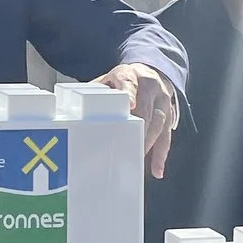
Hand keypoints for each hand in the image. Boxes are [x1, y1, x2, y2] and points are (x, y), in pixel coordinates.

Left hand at [96, 63, 178, 179]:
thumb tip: (73, 110)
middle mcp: (149, 86)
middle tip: (128, 147)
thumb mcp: (108, 79)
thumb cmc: (124, 81)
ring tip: (139, 159)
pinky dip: (161, 154)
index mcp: (130, 75)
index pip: (129, 82)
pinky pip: (166, 135)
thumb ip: (95, 91)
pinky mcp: (170, 113)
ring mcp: (162, 100)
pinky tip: (156, 170)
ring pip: (158, 123)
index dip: (130, 92)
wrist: (152, 72)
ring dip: (149, 143)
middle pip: (146, 108)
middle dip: (139, 129)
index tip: (131, 104)